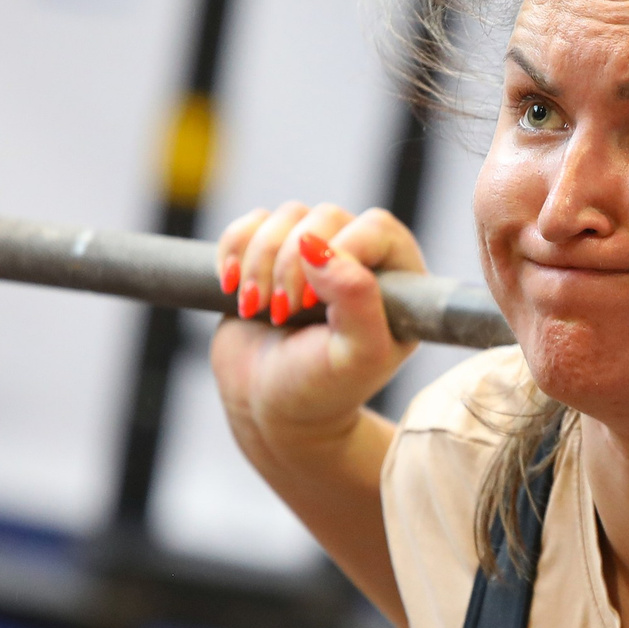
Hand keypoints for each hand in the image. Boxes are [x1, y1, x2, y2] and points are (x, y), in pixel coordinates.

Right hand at [211, 202, 424, 451]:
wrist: (268, 410)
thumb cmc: (321, 391)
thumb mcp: (354, 355)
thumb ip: (356, 298)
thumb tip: (318, 244)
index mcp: (398, 281)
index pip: (376, 227)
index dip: (340, 252)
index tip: (313, 301)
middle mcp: (359, 260)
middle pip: (324, 217)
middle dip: (291, 263)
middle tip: (280, 313)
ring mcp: (313, 256)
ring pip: (284, 217)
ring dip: (259, 262)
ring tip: (257, 310)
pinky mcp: (269, 256)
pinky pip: (250, 225)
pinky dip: (233, 249)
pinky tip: (230, 287)